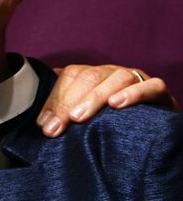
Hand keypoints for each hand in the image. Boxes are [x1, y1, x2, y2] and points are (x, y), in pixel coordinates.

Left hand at [37, 64, 179, 136]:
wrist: (157, 126)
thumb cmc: (117, 120)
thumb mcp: (90, 115)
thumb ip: (67, 111)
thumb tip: (42, 119)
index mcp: (95, 75)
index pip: (71, 76)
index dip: (55, 98)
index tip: (44, 125)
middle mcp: (113, 73)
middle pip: (90, 76)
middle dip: (69, 101)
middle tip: (57, 127)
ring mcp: (136, 78)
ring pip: (116, 78)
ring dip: (96, 96)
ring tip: (79, 117)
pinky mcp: (159, 90)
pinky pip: (150, 86)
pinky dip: (134, 93)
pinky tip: (117, 104)